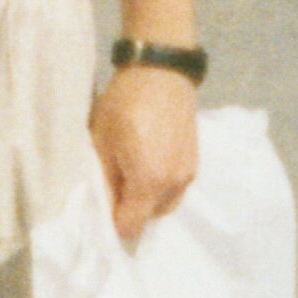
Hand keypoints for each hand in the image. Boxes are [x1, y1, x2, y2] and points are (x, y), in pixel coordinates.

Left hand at [89, 57, 204, 240]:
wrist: (162, 70)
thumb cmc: (124, 103)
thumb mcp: (102, 142)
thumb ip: (105, 181)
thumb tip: (105, 208)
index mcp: (149, 182)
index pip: (130, 226)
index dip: (112, 221)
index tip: (103, 201)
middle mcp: (174, 185)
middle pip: (149, 217)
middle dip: (131, 208)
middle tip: (116, 179)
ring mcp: (189, 174)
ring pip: (164, 203)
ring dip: (148, 197)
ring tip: (133, 167)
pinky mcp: (195, 162)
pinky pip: (175, 187)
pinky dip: (161, 183)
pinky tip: (149, 159)